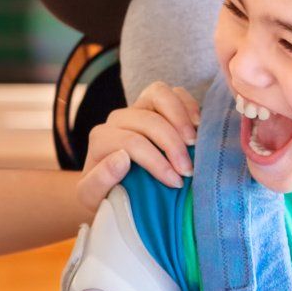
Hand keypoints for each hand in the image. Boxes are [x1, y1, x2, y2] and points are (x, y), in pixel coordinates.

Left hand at [78, 82, 200, 210]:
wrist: (112, 188)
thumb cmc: (105, 195)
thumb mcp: (93, 198)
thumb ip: (99, 182)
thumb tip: (121, 158)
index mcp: (101, 139)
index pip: (132, 142)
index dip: (156, 162)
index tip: (175, 182)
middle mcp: (118, 119)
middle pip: (148, 120)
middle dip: (172, 145)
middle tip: (188, 170)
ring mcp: (138, 108)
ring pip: (159, 94)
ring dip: (180, 118)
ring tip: (194, 142)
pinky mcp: (156, 105)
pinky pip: (173, 92)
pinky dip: (188, 104)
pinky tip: (198, 125)